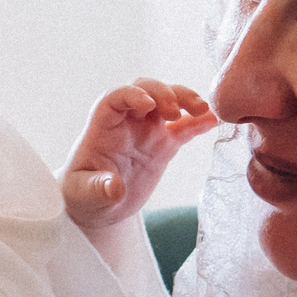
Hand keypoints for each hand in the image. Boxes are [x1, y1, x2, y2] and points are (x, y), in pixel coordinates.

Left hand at [63, 79, 217, 228]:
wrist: (97, 206)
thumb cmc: (82, 196)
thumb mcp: (83, 196)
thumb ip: (98, 189)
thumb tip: (115, 187)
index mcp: (103, 126)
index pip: (117, 97)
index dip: (133, 94)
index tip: (149, 104)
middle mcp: (127, 122)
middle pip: (146, 90)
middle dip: (163, 93)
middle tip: (176, 112)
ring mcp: (147, 131)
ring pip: (168, 101)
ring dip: (185, 99)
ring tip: (203, 110)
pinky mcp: (163, 145)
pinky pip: (184, 128)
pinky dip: (199, 122)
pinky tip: (214, 121)